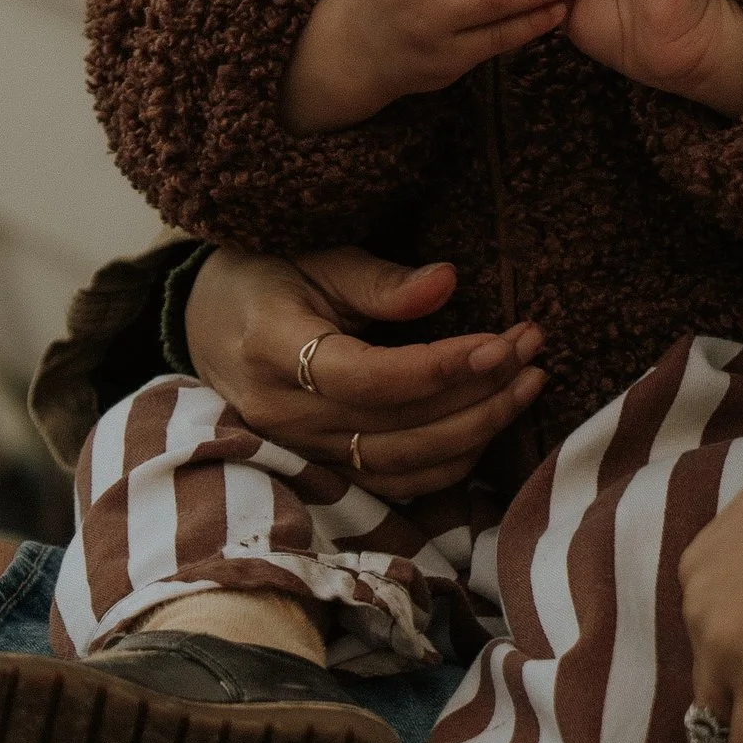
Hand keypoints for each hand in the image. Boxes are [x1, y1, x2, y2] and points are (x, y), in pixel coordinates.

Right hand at [183, 245, 547, 500]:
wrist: (209, 324)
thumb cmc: (266, 278)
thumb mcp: (315, 258)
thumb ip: (379, 279)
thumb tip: (448, 281)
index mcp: (274, 349)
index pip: (367, 377)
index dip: (439, 367)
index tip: (501, 342)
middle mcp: (286, 414)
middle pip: (397, 425)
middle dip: (479, 391)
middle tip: (534, 348)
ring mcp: (303, 451)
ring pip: (405, 462)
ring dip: (478, 428)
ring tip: (530, 381)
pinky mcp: (323, 469)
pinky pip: (396, 483)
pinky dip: (452, 462)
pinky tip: (492, 421)